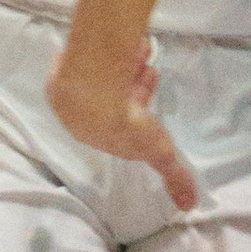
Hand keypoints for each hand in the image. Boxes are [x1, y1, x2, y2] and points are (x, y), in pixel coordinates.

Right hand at [46, 44, 198, 210]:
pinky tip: (101, 45)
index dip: (140, 105)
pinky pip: (79, 63)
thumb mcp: (158, 153)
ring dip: (123, 63)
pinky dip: (92, 55)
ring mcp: (70, 96)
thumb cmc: (125, 126)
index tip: (154, 80)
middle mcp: (83, 120)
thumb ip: (174, 176)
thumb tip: (189, 206)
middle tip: (148, 63)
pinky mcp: (61, 76)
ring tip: (142, 47)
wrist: (93, 95)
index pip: (122, 123)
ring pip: (101, 77)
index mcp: (101, 138)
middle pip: (112, 98)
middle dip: (133, 82)